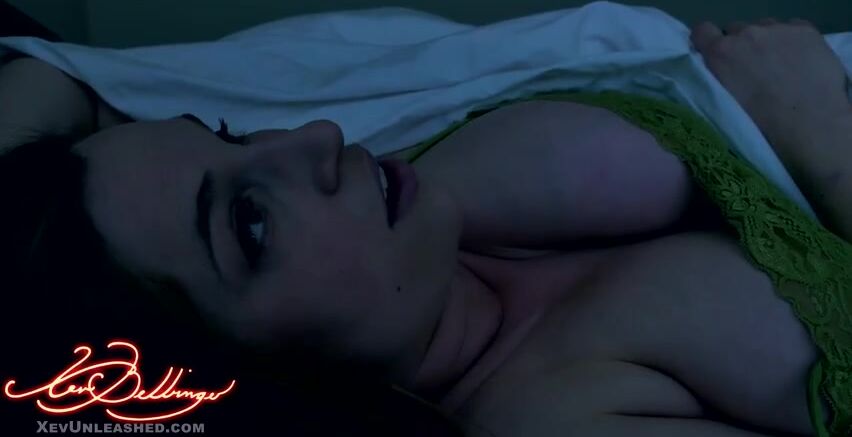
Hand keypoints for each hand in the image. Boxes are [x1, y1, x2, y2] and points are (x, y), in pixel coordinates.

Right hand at [690, 18, 851, 148]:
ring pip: (766, 28)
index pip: (703, 31)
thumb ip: (715, 80)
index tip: (715, 56)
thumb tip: (718, 74)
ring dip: (767, 43)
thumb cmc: (759, 125)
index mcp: (721, 53)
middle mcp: (746, 34)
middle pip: (737, 30)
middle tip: (752, 70)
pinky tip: (800, 62)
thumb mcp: (721, 104)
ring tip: (781, 68)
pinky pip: (793, 28)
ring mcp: (778, 30)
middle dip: (741, 46)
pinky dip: (793, 42)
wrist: (809, 123)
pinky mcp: (805, 30)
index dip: (708, 42)